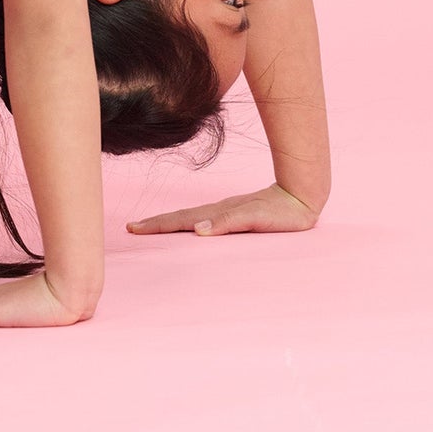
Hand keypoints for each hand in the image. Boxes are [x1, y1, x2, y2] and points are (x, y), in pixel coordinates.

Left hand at [126, 181, 319, 235]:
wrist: (302, 199)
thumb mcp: (244, 220)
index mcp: (214, 213)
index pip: (179, 219)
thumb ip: (223, 224)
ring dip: (176, 224)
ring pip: (200, 217)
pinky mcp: (254, 215)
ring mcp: (235, 212)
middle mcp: (219, 211)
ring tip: (153, 229)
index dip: (156, 223)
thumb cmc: (270, 211)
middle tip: (131, 229)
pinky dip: (216, 225)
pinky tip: (201, 232)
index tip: (131, 228)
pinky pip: (232, 220)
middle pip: (182, 217)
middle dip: (156, 224)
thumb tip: (197, 232)